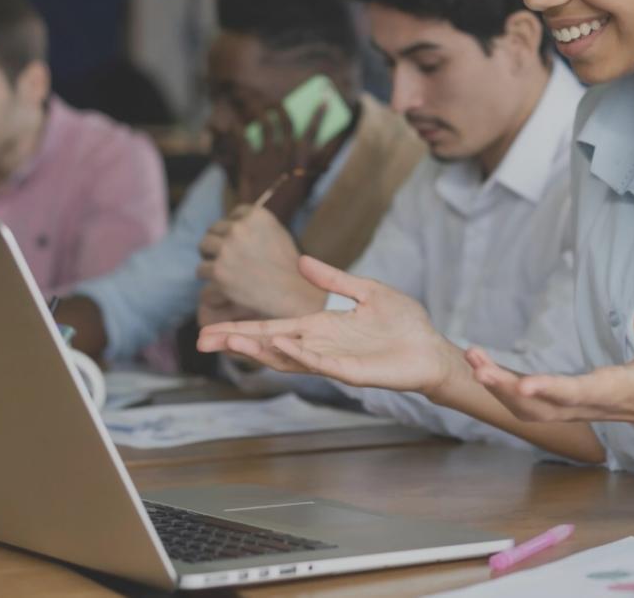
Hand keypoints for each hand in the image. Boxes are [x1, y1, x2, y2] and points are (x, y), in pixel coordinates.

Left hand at [196, 205, 323, 318]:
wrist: (291, 293)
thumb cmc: (289, 266)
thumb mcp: (278, 233)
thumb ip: (257, 225)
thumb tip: (236, 221)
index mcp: (256, 215)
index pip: (235, 214)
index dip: (234, 227)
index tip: (238, 240)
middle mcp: (239, 228)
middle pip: (214, 229)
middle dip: (218, 241)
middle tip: (224, 255)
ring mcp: (227, 249)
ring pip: (204, 246)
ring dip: (210, 257)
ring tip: (220, 268)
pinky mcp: (218, 271)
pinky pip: (201, 269)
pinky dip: (209, 276)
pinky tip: (221, 282)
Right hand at [196, 256, 463, 395]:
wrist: (431, 348)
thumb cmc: (403, 323)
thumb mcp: (366, 291)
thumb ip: (333, 279)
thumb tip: (301, 260)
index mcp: (320, 327)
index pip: (272, 328)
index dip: (241, 328)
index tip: (208, 327)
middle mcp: (320, 346)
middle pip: (269, 345)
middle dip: (236, 342)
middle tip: (201, 340)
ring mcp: (334, 361)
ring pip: (288, 358)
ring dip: (260, 349)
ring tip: (230, 340)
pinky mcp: (353, 372)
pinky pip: (320, 364)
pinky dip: (298, 354)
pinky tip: (279, 343)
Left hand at [231, 101, 333, 221]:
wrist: (266, 218)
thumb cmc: (289, 200)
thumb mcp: (309, 181)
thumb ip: (319, 161)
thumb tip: (329, 141)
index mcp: (302, 159)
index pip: (313, 130)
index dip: (319, 114)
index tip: (323, 99)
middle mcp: (286, 154)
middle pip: (284, 122)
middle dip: (281, 107)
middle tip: (276, 101)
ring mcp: (267, 157)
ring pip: (264, 125)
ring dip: (261, 112)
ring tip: (257, 107)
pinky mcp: (249, 163)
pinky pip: (243, 139)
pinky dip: (238, 129)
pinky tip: (235, 124)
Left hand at [466, 309, 633, 428]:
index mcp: (613, 391)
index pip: (577, 394)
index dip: (550, 390)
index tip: (522, 385)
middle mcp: (588, 406)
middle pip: (540, 407)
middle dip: (505, 388)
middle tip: (476, 363)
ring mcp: (575, 410)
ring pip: (529, 410)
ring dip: (498, 388)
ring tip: (473, 359)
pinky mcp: (568, 406)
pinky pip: (530, 405)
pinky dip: (505, 389)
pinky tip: (485, 367)